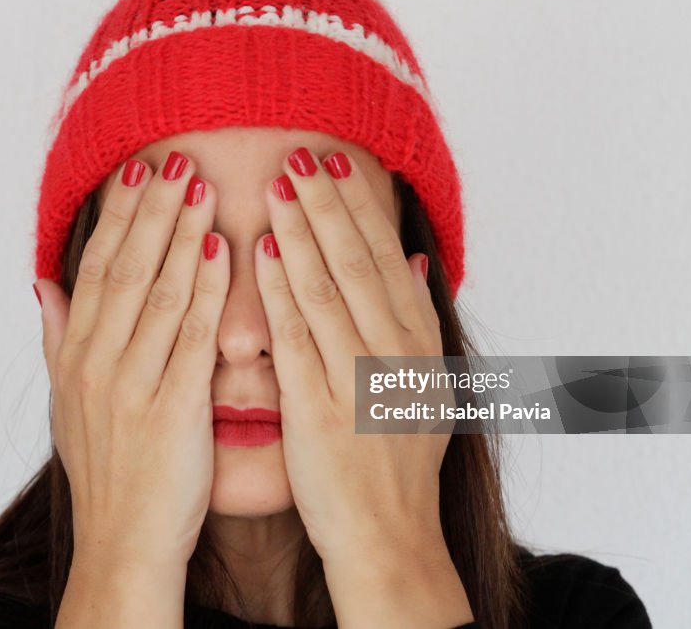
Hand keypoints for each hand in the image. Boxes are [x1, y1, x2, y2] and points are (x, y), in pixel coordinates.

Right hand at [35, 152, 227, 571]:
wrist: (123, 544)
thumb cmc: (109, 473)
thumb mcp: (67, 403)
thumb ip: (57, 337)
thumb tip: (42, 282)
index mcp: (76, 358)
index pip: (97, 271)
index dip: (119, 218)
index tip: (138, 173)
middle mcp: (96, 365)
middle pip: (124, 270)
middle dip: (151, 211)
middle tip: (176, 158)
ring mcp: (130, 386)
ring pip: (155, 294)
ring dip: (179, 235)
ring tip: (201, 186)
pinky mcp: (170, 410)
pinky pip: (188, 338)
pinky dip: (203, 289)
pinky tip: (221, 250)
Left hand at [253, 148, 472, 626]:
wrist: (389, 535)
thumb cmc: (396, 463)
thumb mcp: (426, 389)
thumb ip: (418, 323)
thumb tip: (414, 261)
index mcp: (421, 347)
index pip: (389, 261)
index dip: (362, 210)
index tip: (338, 168)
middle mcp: (398, 356)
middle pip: (362, 262)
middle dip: (330, 204)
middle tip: (303, 154)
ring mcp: (362, 382)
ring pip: (332, 288)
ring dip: (305, 231)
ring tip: (281, 184)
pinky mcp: (322, 409)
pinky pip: (300, 337)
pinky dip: (282, 290)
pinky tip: (264, 252)